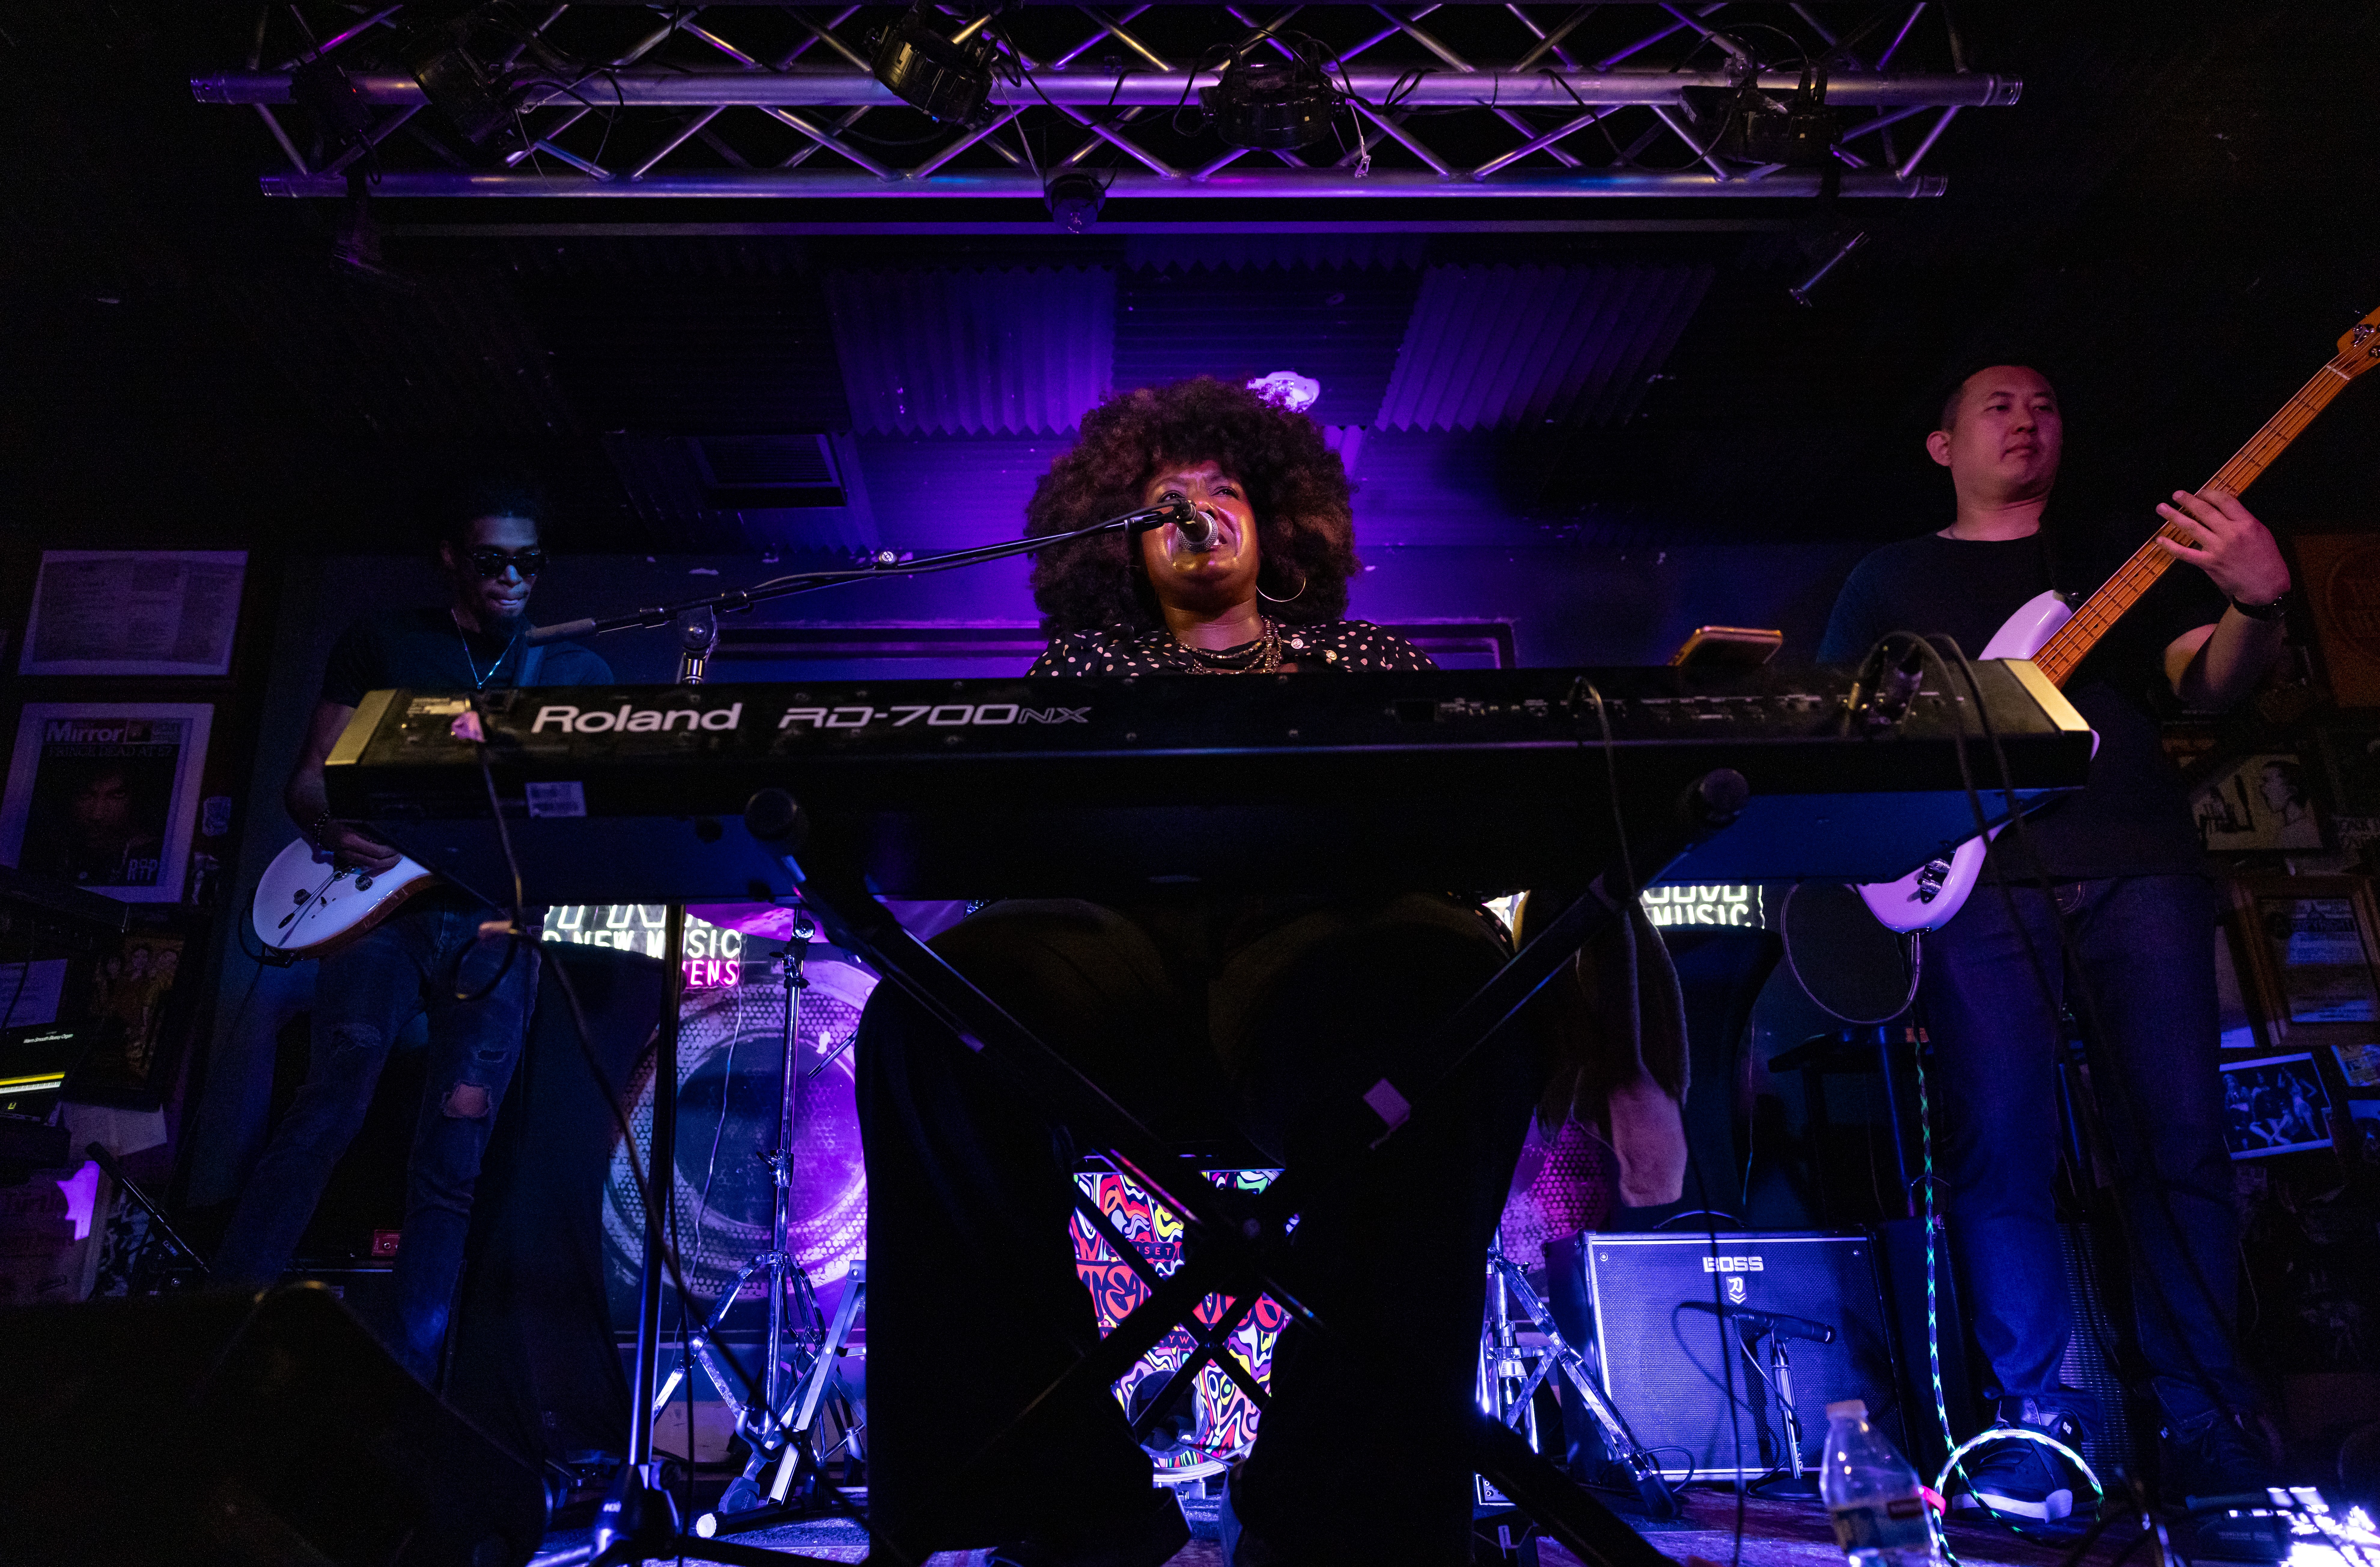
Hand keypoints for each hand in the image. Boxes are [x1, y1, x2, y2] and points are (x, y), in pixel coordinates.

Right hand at [314, 821, 400, 873]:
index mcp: (351, 839)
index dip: (390, 849)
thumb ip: (371, 827)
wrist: (323, 827)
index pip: (376, 849)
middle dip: (391, 858)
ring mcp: (348, 857)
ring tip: (397, 857)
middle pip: (376, 860)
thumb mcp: (356, 820)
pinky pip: (366, 864)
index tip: (400, 845)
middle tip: (402, 852)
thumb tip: (390, 834)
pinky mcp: (349, 859)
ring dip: (387, 863)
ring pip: (372, 865)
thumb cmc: (341, 819)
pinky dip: (378, 863)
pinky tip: (387, 859)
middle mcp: (349, 850)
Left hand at [2151, 485, 2291, 604]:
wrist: (2265, 586)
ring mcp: (2217, 548)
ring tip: (2161, 508)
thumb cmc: (2266, 559)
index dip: (2209, 493)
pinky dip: (2170, 546)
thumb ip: (2242, 520)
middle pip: (2205, 511)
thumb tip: (2223, 509)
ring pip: (2191, 527)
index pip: (2224, 501)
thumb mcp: (2260, 532)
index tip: (2200, 492)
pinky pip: (2185, 553)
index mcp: (2246, 523)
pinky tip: (2160, 540)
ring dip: (2174, 516)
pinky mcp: (2208, 563)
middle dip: (2188, 500)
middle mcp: (2230, 533)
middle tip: (2176, 494)